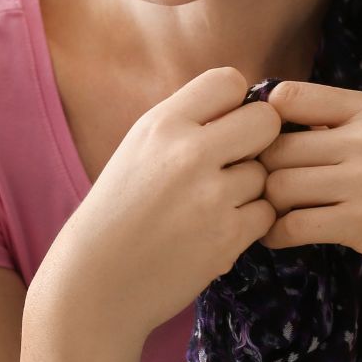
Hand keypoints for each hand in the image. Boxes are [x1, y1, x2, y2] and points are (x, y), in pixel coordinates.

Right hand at [31, 67, 281, 341]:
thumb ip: (187, 121)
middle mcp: (188, 152)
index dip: (234, 102)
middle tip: (235, 161)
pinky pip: (266, 213)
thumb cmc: (118, 210)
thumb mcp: (140, 147)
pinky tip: (216, 229)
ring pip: (264, 173)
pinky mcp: (227, 237)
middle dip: (258, 139)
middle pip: (265, 120)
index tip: (223, 124)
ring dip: (248, 189)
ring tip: (210, 205)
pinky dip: (248, 222)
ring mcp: (211, 196)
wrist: (95, 281)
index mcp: (162, 123)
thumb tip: (244, 104)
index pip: (229, 80)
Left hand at [256, 80, 361, 311]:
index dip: (263, 123)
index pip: (287, 97)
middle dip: (260, 170)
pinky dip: (276, 233)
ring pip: (278, 185)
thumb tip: (263, 110)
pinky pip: (293, 223)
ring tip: (269, 214)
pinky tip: (279, 237)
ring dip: (266, 204)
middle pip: (274, 146)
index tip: (260, 147)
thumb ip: (337, 122)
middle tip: (256, 189)